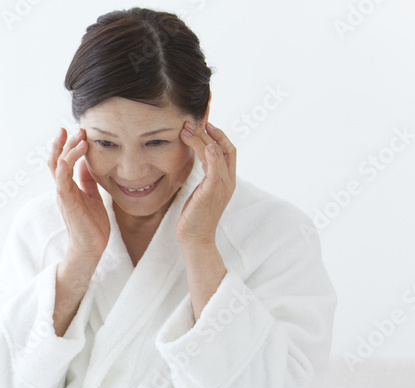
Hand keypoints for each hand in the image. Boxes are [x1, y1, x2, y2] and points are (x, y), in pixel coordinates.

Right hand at [48, 127, 110, 261]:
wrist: (91, 248)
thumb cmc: (92, 225)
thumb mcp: (92, 196)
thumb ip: (87, 180)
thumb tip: (86, 163)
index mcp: (68, 187)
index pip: (62, 161)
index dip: (67, 145)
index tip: (77, 131)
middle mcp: (62, 189)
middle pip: (56, 160)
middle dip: (64, 143)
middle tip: (77, 129)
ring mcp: (63, 195)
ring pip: (58, 166)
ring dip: (67, 150)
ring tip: (80, 138)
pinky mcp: (67, 202)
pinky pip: (62, 181)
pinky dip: (64, 167)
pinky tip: (71, 156)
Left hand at [176, 120, 236, 243]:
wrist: (195, 238)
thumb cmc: (195, 216)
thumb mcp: (201, 191)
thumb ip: (204, 176)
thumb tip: (198, 161)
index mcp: (227, 180)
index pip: (228, 150)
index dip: (219, 134)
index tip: (205, 123)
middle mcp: (228, 181)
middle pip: (223, 148)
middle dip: (208, 132)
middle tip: (191, 121)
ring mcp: (222, 186)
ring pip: (217, 155)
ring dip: (202, 139)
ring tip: (186, 129)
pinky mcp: (212, 192)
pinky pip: (215, 170)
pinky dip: (212, 156)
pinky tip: (206, 145)